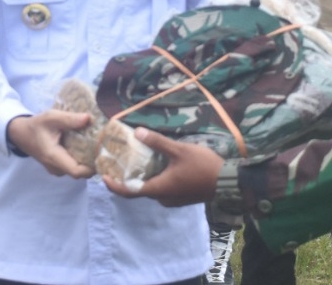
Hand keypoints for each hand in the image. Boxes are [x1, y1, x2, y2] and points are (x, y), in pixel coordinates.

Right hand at [6, 111, 94, 177]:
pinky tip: (87, 147)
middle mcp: (56, 168)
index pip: (76, 172)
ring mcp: (57, 169)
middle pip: (80, 173)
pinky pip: (73, 167)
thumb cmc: (36, 125)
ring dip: (88, 161)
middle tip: (103, 148)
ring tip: (97, 146)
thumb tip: (88, 118)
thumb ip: (69, 119)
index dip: (92, 167)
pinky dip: (82, 159)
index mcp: (54, 157)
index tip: (102, 154)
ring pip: (78, 171)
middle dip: (93, 163)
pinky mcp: (58, 167)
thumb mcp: (51, 117)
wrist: (21, 134)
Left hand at [103, 127, 222, 206]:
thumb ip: (157, 142)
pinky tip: (157, 163)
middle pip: (139, 190)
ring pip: (152, 188)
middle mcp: (163, 198)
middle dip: (128, 177)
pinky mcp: (181, 197)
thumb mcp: (179, 150)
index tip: (103, 176)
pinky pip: (162, 188)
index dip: (114, 186)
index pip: (129, 191)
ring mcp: (173, 199)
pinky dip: (155, 178)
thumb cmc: (203, 166)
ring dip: (143, 177)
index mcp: (159, 189)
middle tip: (119, 162)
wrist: (229, 182)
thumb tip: (136, 132)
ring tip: (136, 159)